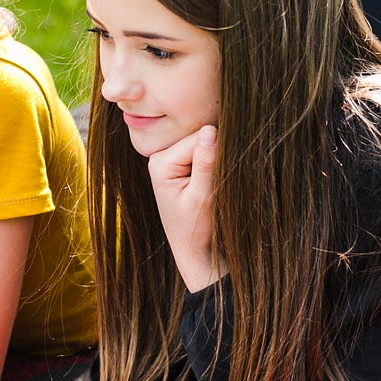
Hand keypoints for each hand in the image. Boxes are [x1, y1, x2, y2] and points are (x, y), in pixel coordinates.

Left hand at [146, 124, 220, 291]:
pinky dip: (214, 165)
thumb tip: (210, 130)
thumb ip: (206, 163)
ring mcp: (170, 159)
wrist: (194, 250)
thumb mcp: (203, 197)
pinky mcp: (181, 164)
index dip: (218, 154)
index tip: (219, 179)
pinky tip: (211, 184)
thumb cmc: (197, 229)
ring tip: (213, 187)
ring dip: (216, 161)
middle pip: (200, 138)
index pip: (199, 138)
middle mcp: (161, 156)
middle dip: (216, 156)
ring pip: (205, 144)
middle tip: (215, 185)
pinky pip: (204, 153)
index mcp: (161, 163)